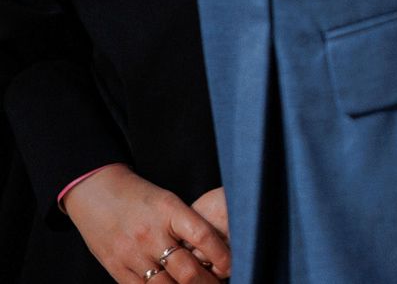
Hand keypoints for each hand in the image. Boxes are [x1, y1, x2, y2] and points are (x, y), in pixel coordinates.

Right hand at [63, 165, 229, 281]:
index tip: (231, 266)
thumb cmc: (139, 197)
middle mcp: (151, 234)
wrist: (95, 192)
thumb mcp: (169, 201)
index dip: (222, 256)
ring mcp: (132, 254)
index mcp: (169, 211)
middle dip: (208, 283)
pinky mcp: (116, 268)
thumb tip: (216, 249)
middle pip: (186, 270)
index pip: (203, 237)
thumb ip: (189, 225)